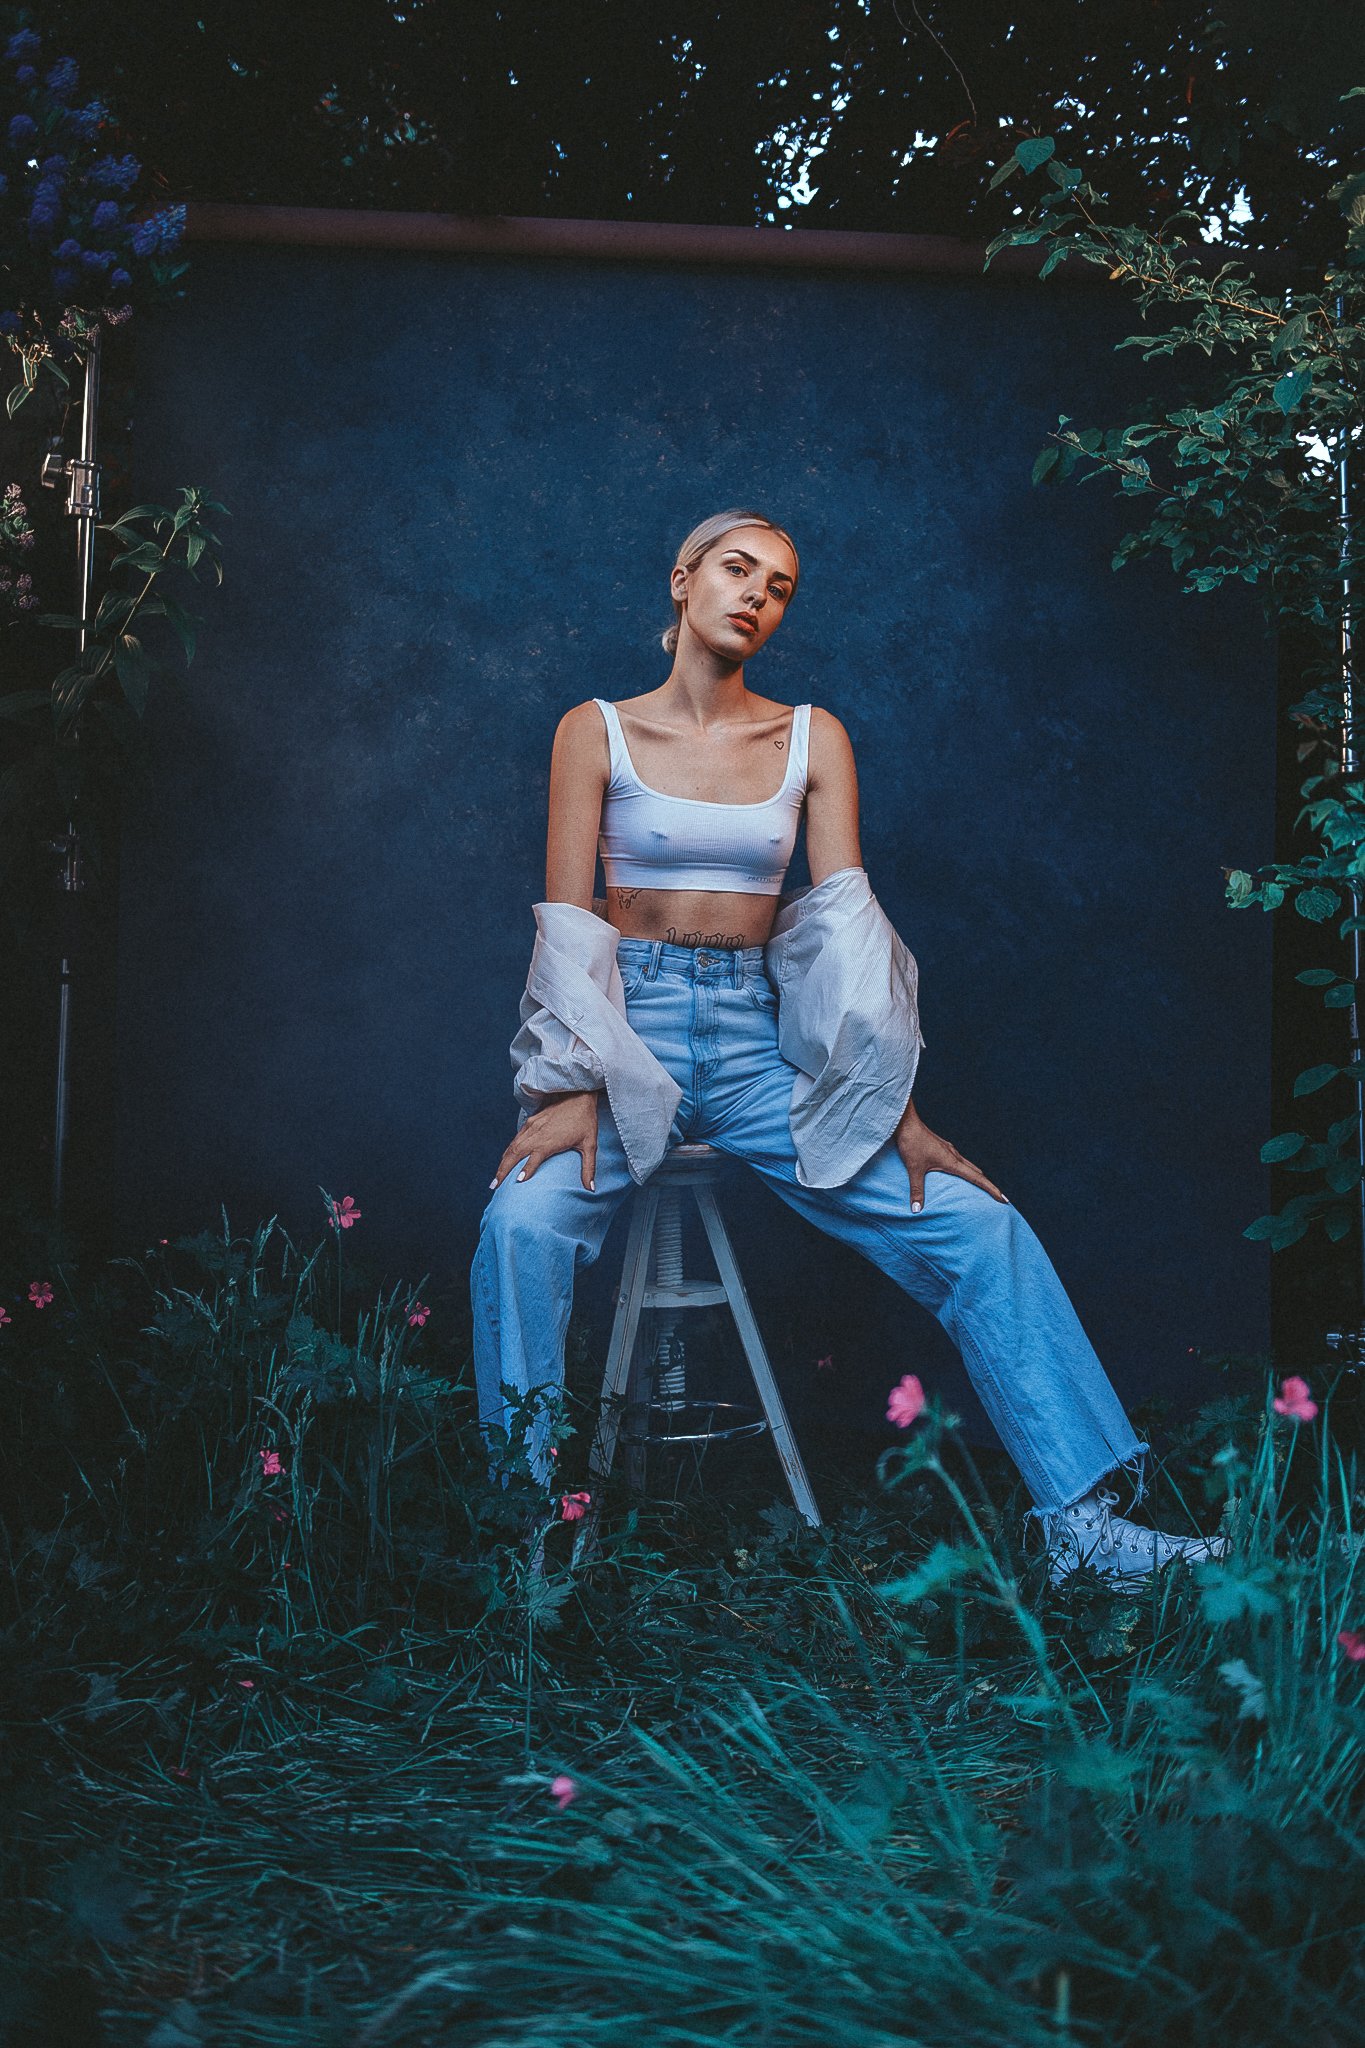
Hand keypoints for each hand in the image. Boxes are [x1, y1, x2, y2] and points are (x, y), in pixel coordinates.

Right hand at [491, 1089, 600, 1192]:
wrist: (579, 1095)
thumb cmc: (585, 1121)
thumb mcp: (590, 1145)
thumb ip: (588, 1168)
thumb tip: (591, 1189)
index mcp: (550, 1141)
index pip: (533, 1158)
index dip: (525, 1170)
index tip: (516, 1182)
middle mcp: (537, 1133)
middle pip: (515, 1153)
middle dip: (503, 1170)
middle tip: (495, 1186)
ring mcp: (532, 1126)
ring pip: (512, 1146)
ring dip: (503, 1162)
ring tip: (496, 1179)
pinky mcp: (531, 1121)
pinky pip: (516, 1138)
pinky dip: (508, 1151)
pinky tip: (505, 1160)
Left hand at [894, 1100, 1008, 1214]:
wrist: (907, 1123)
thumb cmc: (912, 1143)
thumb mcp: (913, 1169)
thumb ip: (917, 1190)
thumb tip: (917, 1210)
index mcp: (953, 1161)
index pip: (978, 1178)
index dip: (991, 1189)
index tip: (1004, 1199)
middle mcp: (955, 1155)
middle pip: (977, 1172)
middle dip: (988, 1185)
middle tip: (997, 1197)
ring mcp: (949, 1150)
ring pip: (969, 1166)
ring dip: (977, 1177)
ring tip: (981, 1188)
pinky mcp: (942, 1148)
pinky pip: (959, 1161)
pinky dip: (965, 1170)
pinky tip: (958, 1173)